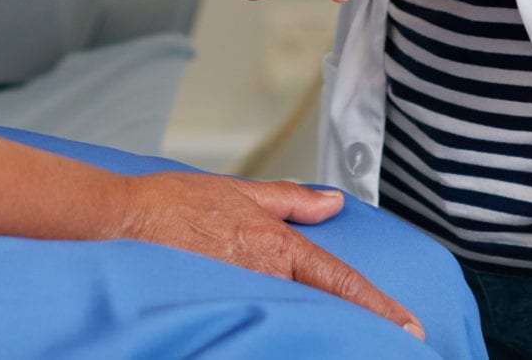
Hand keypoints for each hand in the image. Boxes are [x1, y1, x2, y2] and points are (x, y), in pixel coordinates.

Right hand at [115, 168, 425, 339]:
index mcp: (277, 246)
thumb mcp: (238, 191)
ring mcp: (245, 295)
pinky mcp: (221, 308)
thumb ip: (290, 200)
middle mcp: (267, 274)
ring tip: (345, 340)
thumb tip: (331, 203)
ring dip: (321, 327)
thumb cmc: (169, 205)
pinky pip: (261, 323)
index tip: (409, 328)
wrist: (121, 223)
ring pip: (298, 318)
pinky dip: (280, 330)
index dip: (379, 307)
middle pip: (327, 308)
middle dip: (359, 325)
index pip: (342, 281)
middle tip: (392, 340)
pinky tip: (287, 336)